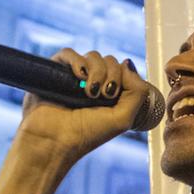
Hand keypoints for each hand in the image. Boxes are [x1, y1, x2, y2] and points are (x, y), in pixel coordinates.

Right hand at [15, 49, 151, 163]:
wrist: (56, 140)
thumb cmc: (87, 134)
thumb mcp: (123, 118)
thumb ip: (137, 92)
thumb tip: (128, 64)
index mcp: (110, 93)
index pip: (124, 69)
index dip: (124, 76)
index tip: (115, 95)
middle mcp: (94, 82)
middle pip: (110, 61)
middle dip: (111, 75)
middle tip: (103, 96)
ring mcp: (75, 76)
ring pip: (93, 56)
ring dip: (97, 71)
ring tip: (88, 92)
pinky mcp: (56, 71)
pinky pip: (69, 53)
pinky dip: (77, 61)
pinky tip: (79, 76)